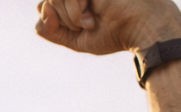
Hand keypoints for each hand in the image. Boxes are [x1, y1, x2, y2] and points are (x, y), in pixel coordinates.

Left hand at [34, 0, 180, 55]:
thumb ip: (53, 30)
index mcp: (72, 4)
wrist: (138, 26)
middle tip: (89, 23)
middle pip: (45, 4)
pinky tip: (94, 11)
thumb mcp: (76, 40)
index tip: (76, 30)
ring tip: (92, 18)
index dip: (50, 23)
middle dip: (65, 21)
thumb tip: (42, 10)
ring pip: (53, 0)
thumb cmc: (113, 34)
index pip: (42, 10)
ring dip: (72, 16)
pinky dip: (76, 8)